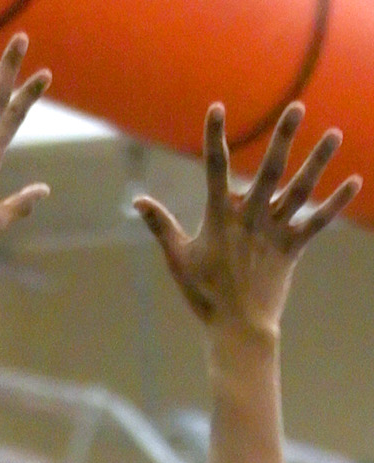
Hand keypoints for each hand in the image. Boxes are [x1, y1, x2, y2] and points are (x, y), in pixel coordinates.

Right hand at [135, 103, 361, 338]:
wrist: (237, 329)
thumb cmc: (205, 295)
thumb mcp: (178, 259)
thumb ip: (161, 226)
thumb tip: (137, 201)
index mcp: (220, 218)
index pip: (215, 169)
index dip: (215, 137)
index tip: (217, 108)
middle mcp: (251, 219)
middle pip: (270, 171)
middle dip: (283, 137)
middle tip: (296, 106)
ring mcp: (274, 233)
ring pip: (300, 191)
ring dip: (318, 161)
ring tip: (334, 134)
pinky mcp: (293, 249)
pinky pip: (318, 222)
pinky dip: (337, 203)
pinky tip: (355, 181)